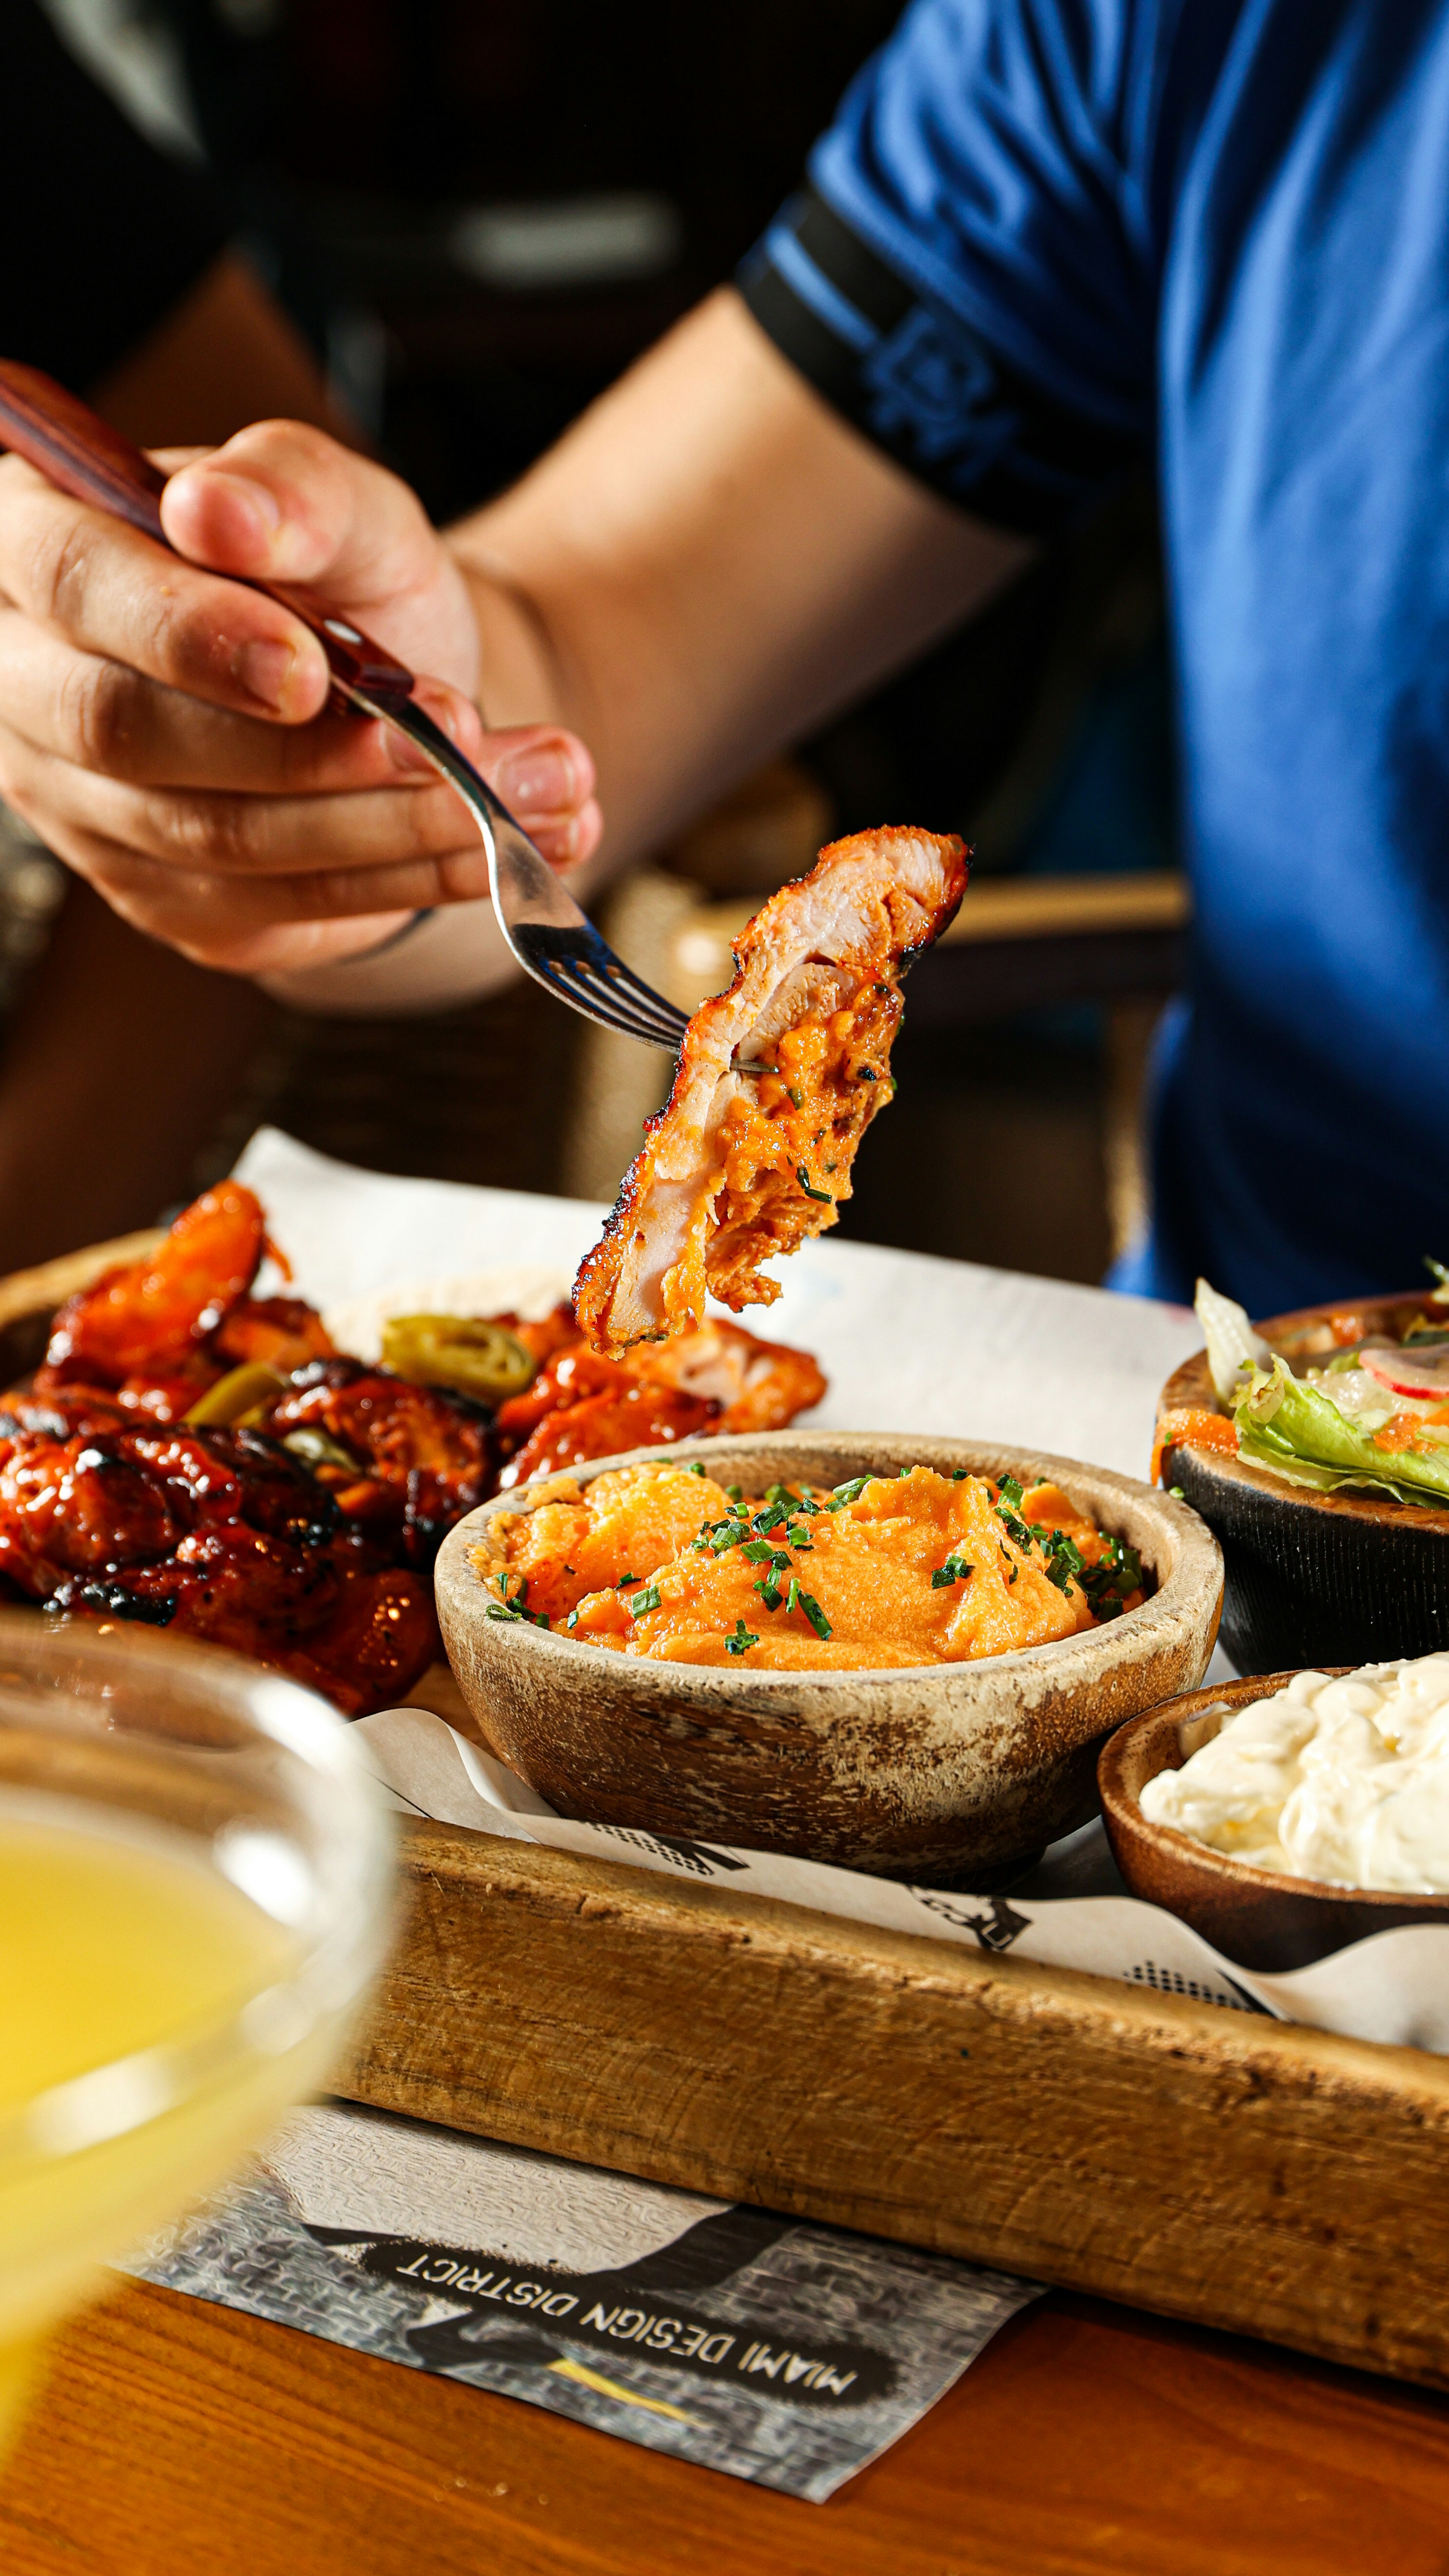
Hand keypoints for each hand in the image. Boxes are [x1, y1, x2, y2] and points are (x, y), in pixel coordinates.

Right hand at [0, 421, 601, 973]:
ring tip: (545, 788)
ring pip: (226, 842)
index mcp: (38, 548)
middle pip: (135, 739)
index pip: (77, 588)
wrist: (386, 692)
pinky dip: (416, 878)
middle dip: (311, 753)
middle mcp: (31, 693)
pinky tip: (516, 849)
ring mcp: (90, 816)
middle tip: (460, 737)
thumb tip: (217, 512)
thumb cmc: (333, 580)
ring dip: (400, 823)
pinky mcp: (174, 905)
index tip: (314, 667)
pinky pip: (288, 905)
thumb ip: (290, 489)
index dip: (188, 635)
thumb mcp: (343, 507)